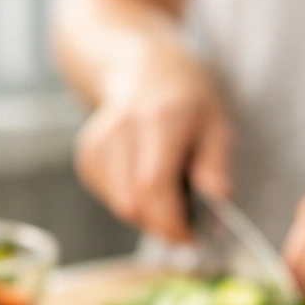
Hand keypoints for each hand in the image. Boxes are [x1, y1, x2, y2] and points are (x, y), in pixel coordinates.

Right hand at [74, 45, 231, 241]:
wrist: (141, 67)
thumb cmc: (187, 99)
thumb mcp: (217, 123)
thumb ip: (216, 163)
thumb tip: (217, 198)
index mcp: (160, 119)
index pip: (154, 185)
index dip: (171, 222)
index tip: (190, 238)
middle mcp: (122, 128)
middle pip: (133, 202)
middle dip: (162, 225)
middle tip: (184, 225)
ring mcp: (99, 141)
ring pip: (120, 206)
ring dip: (148, 215)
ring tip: (168, 193)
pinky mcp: (87, 155)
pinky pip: (109, 199)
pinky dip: (131, 202)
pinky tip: (144, 180)